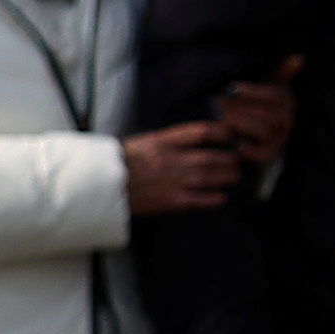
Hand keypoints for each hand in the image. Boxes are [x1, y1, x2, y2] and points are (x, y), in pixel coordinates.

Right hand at [120, 119, 248, 216]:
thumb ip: (164, 142)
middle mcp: (171, 159)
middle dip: (229, 159)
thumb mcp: (140, 143)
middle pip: (211, 157)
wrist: (95, 186)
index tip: (231, 134)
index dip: (221, 132)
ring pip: (209, 177)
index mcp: (162, 141)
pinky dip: (214, 198)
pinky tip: (222, 198)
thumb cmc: (113, 164)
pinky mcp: (169, 201)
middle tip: (239, 160)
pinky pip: (199, 199)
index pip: (200, 132)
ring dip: (227, 177)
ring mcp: (172, 180)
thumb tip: (186, 142)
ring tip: (235, 176)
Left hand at [211, 53, 299, 166]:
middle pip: (270, 113)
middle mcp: (286, 120)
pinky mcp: (271, 155)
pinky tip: (237, 144)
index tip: (233, 88)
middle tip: (219, 105)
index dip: (255, 91)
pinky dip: (252, 151)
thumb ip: (280, 72)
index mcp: (286, 101)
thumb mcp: (266, 85)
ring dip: (242, 125)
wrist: (253, 134)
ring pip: (265, 131)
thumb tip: (299, 58)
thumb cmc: (255, 104)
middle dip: (243, 108)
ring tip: (222, 120)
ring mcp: (280, 138)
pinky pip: (265, 154)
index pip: (275, 94)